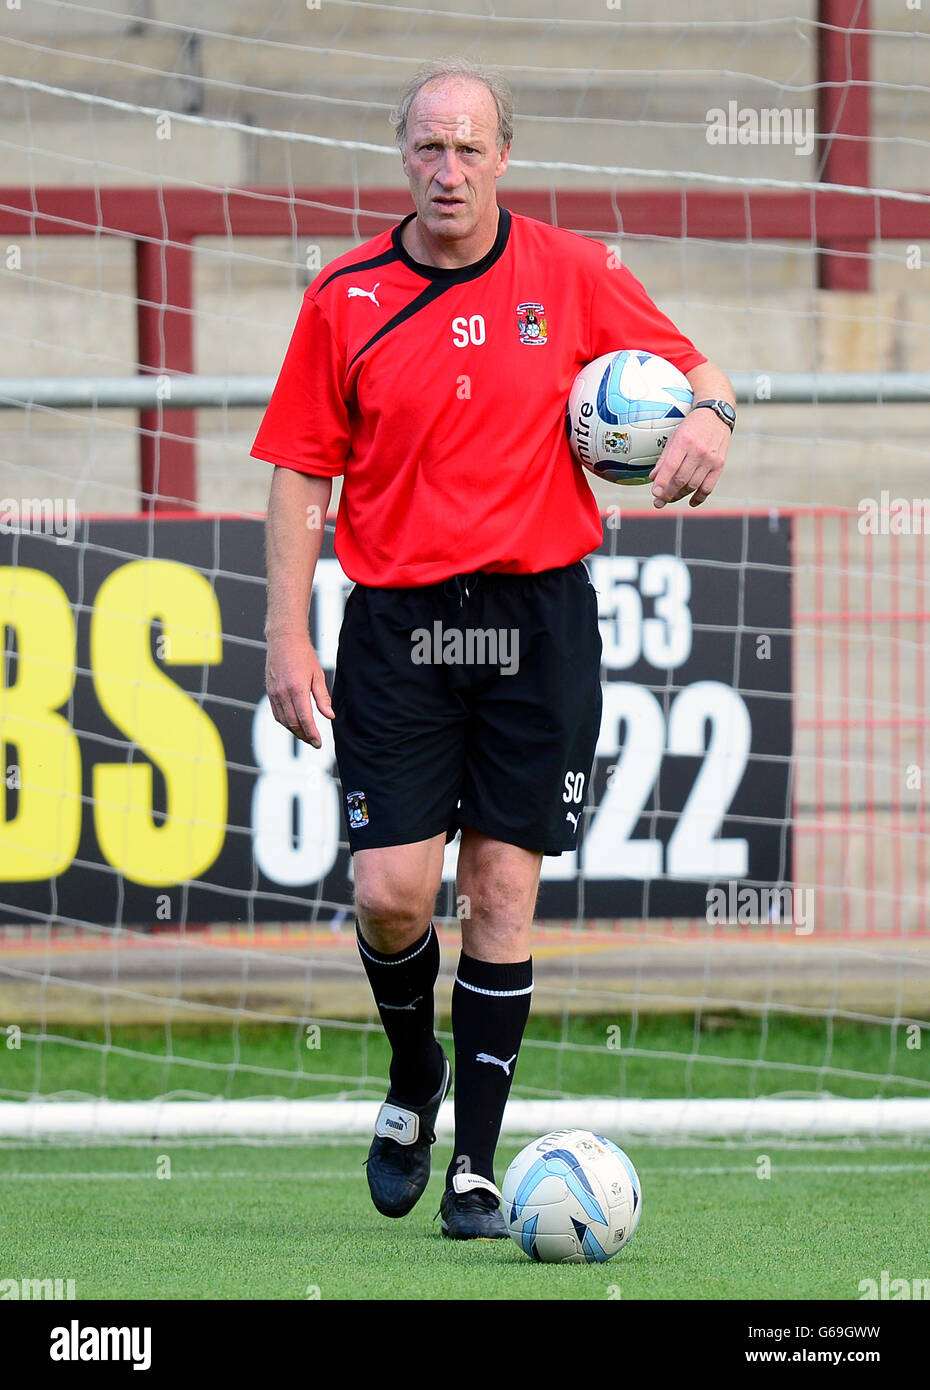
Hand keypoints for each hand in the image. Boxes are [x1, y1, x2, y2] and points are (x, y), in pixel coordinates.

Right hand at [265, 631, 333, 747]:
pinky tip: (294, 724)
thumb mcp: (318, 675)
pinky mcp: (269, 692)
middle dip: (304, 736)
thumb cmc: (304, 655)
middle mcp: (283, 693)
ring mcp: (274, 693)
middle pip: (293, 723)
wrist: (284, 640)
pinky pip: (276, 713)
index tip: (319, 743)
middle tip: (314, 742)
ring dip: (294, 731)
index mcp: (297, 688)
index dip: (312, 734)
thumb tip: (329, 716)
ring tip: (306, 736)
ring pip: (283, 721)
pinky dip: (285, 722)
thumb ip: (323, 698)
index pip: (305, 719)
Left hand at [650, 407, 729, 508]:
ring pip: (693, 485)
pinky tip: (691, 501)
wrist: (716, 415)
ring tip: (671, 498)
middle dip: (668, 493)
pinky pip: (708, 487)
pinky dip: (699, 497)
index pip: (671, 466)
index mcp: (684, 441)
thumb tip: (654, 478)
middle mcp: (698, 451)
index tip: (655, 493)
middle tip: (659, 501)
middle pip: (681, 479)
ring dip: (680, 495)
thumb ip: (664, 459)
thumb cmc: (693, 427)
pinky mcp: (719, 465)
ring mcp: (710, 459)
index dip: (662, 483)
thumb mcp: (674, 437)